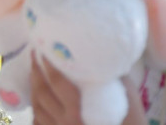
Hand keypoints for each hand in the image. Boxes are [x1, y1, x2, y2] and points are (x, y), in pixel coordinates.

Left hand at [30, 53, 146, 124]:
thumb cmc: (131, 124)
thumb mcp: (129, 100)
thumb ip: (115, 77)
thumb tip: (103, 54)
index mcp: (78, 113)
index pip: (57, 83)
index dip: (48, 64)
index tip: (43, 48)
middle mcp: (65, 123)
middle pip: (41, 93)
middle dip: (35, 72)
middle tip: (34, 55)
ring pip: (37, 109)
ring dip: (33, 89)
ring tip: (35, 74)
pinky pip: (39, 123)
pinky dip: (37, 110)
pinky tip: (39, 100)